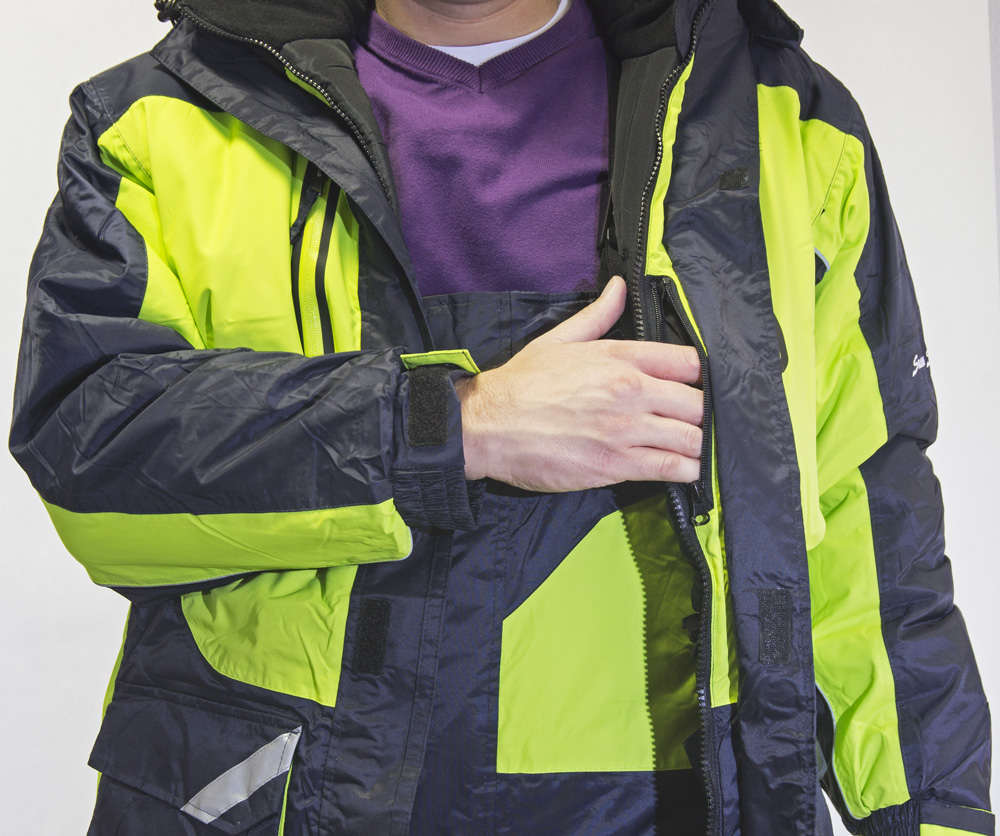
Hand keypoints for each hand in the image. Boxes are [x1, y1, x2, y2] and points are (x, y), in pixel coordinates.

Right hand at [455, 276, 703, 491]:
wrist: (487, 426)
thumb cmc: (520, 384)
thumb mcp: (558, 339)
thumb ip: (598, 315)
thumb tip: (620, 287)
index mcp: (619, 357)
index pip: (688, 362)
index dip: (699, 377)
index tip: (694, 388)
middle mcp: (629, 391)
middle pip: (697, 403)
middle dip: (702, 415)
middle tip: (694, 423)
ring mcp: (625, 430)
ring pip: (691, 438)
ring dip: (697, 445)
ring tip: (693, 449)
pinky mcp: (616, 465)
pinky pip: (671, 468)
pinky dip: (687, 471)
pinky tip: (685, 470)